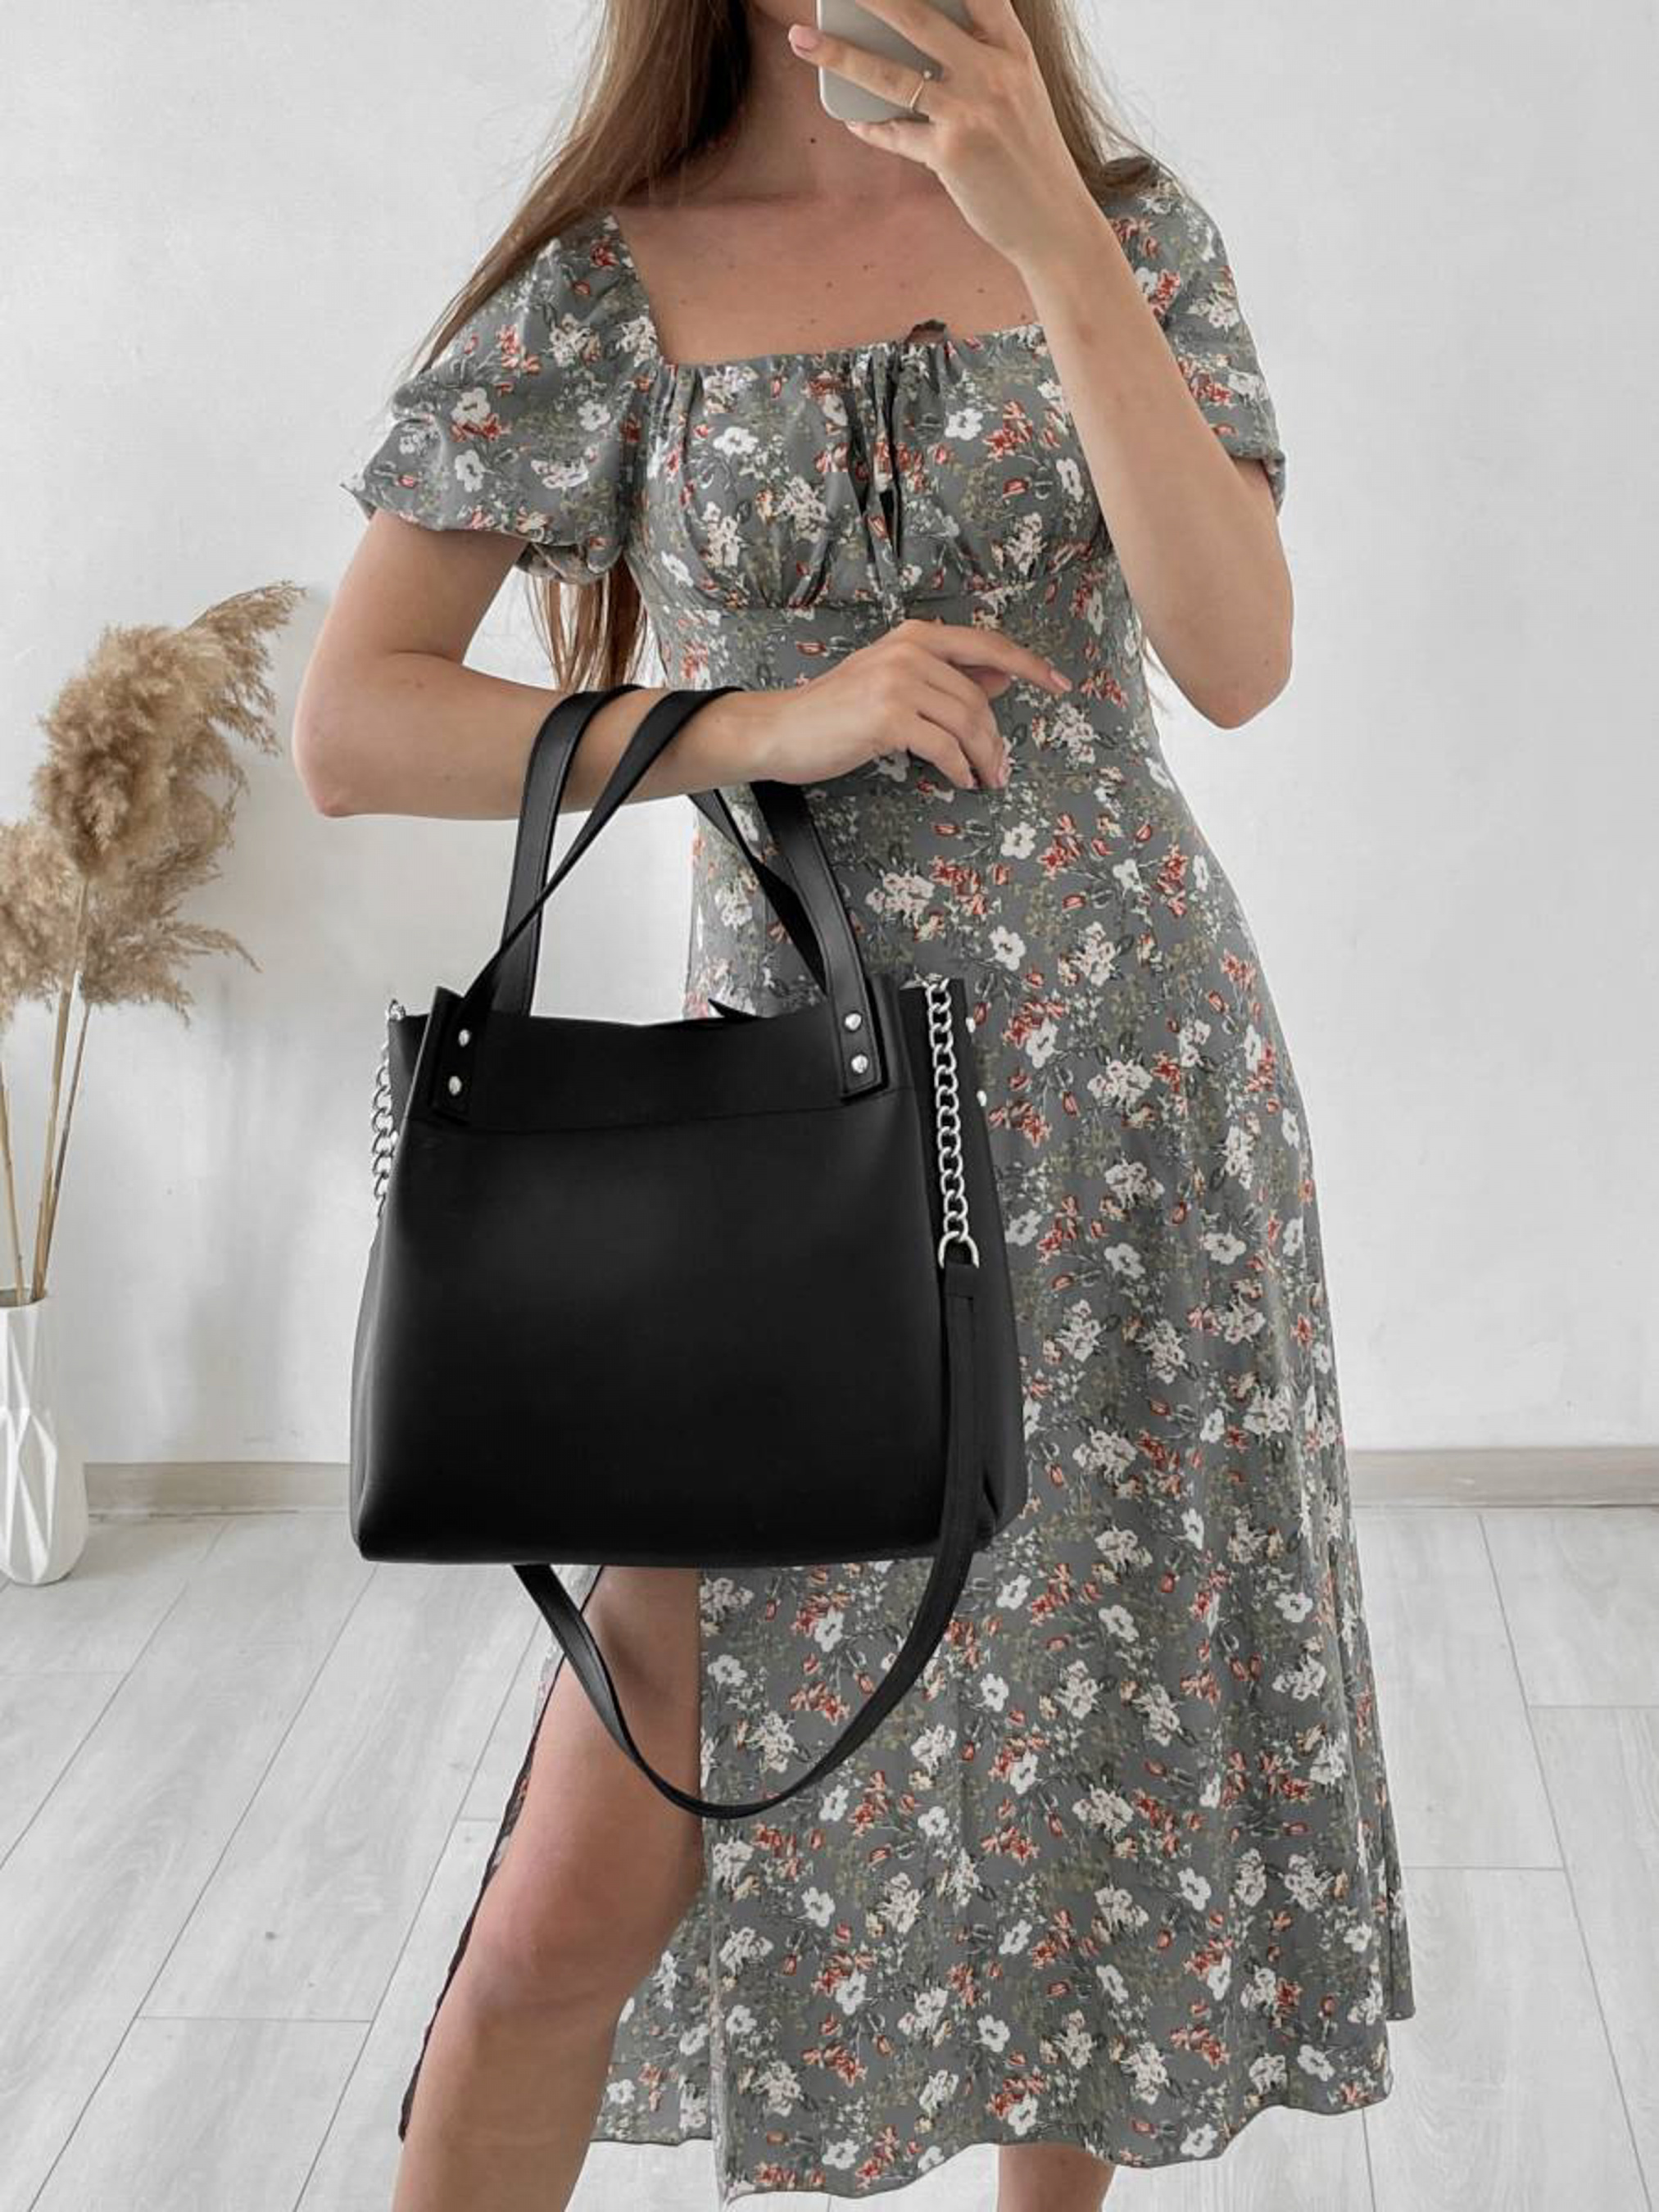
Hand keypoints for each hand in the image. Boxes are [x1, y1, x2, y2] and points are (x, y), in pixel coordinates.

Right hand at [725, 617, 1070, 790]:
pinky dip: (960, 769)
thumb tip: (1001, 677)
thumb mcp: (893, 681)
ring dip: (984, 759)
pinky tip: (962, 781)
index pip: (988, 645)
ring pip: (968, 723)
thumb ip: (945, 676)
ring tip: (987, 780)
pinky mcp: (888, 718)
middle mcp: (910, 651)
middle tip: (1002, 769)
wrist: (781, 729)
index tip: (1060, 684)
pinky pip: (945, 747)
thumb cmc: (835, 711)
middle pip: (979, 698)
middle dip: (997, 739)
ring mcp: (899, 682)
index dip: (1030, 665)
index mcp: (915, 636)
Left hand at [785, 0, 1088, 266]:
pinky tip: (853, 119)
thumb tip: (914, 48)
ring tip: (803, 40)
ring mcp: (970, 112)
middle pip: (919, 15)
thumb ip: (979, 61)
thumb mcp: (1018, 94)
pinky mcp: (951, 153)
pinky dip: (871, 127)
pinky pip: (896, 134)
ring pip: (890, 74)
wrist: (1053, 220)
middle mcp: (993, 72)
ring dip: (839, 55)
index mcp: (1012, 50)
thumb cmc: (1030, 155)